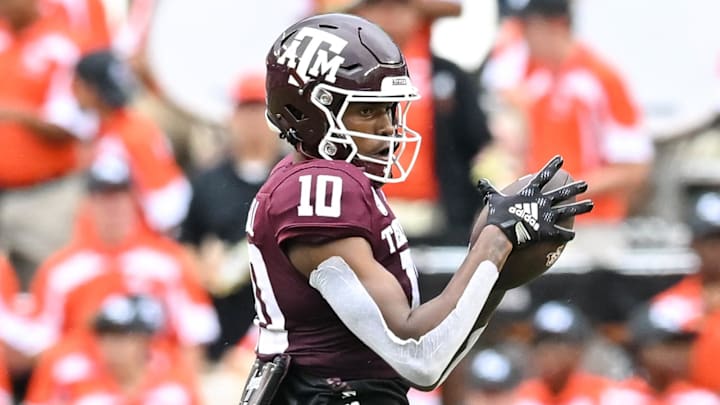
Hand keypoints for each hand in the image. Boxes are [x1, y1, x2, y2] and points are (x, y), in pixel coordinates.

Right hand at [477, 155, 593, 246]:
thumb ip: (489, 191)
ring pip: (568, 211)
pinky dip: (567, 235)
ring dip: (581, 208)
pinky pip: (562, 233)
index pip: (544, 175)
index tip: (560, 159)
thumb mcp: (492, 200)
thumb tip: (481, 183)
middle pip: (562, 193)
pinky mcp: (549, 231)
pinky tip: (573, 236)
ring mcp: (548, 216)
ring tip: (591, 204)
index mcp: (531, 192)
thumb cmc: (497, 216)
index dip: (552, 166)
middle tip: (584, 184)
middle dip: (575, 187)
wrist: (502, 234)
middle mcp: (543, 202)